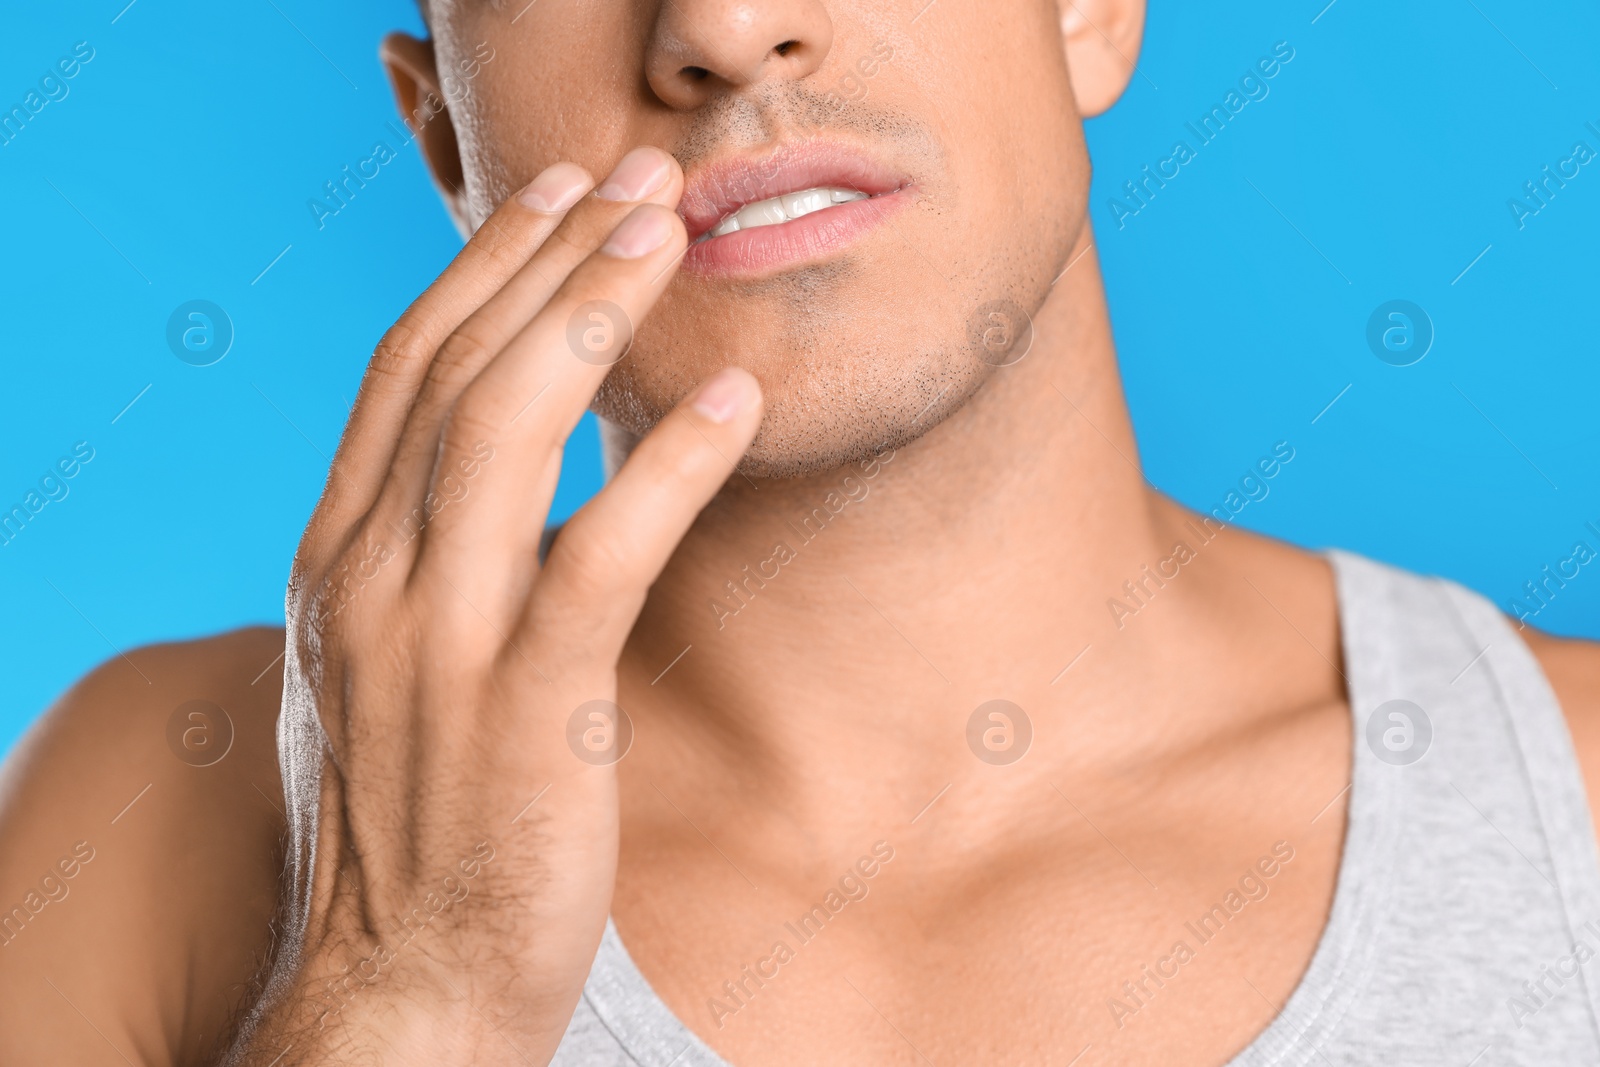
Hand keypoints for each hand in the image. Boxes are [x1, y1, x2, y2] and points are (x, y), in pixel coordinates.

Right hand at [226, 147, 762, 1065]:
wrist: (398, 987)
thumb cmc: (410, 825)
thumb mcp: (381, 669)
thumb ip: (419, 563)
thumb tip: (486, 479)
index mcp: (333, 560)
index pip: (401, 370)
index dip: (480, 266)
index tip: (552, 195)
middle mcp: (368, 579)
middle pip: (458, 367)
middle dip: (549, 253)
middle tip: (637, 177)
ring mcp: (440, 640)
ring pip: (509, 428)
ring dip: (597, 313)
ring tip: (674, 234)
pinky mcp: (527, 709)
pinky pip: (604, 552)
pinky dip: (670, 464)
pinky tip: (735, 402)